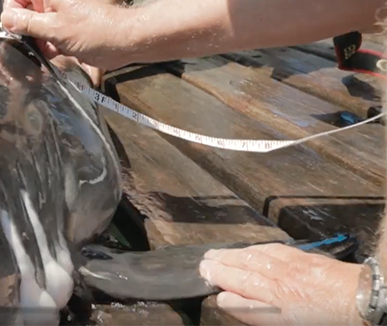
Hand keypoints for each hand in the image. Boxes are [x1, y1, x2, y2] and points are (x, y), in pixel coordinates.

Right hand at [0, 0, 133, 71]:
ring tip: (47, 49)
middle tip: (31, 41)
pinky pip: (47, 34)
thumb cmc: (92, 31)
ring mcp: (59, 13)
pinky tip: (55, 53)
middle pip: (24, 7)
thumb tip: (5, 19)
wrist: (123, 41)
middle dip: (24, 27)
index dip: (11, 4)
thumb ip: (27, 23)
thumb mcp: (54, 28)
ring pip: (35, 24)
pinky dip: (48, 45)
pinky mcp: (66, 28)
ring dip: (37, 39)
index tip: (15, 24)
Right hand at [199, 243, 362, 325]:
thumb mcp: (284, 322)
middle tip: (204, 262)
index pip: (237, 283)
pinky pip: (271, 249)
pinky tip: (249, 250)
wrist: (364, 301)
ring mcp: (290, 266)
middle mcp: (279, 278)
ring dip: (233, 254)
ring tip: (218, 254)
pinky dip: (255, 249)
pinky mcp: (303, 258)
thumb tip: (225, 298)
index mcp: (274, 297)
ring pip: (254, 256)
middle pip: (242, 267)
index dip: (218, 277)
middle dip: (221, 262)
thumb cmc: (326, 318)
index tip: (203, 273)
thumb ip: (253, 311)